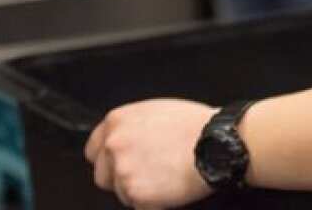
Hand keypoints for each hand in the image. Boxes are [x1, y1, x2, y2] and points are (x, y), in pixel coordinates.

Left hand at [84, 99, 215, 208]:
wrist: (218, 143)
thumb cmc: (197, 125)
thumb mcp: (157, 111)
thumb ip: (133, 126)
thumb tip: (126, 140)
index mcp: (117, 121)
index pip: (93, 150)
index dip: (110, 159)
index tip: (123, 164)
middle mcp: (114, 145)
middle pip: (102, 175)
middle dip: (121, 178)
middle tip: (150, 173)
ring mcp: (123, 170)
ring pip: (121, 193)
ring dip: (140, 190)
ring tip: (166, 176)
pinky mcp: (136, 194)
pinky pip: (139, 206)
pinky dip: (154, 202)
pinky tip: (171, 186)